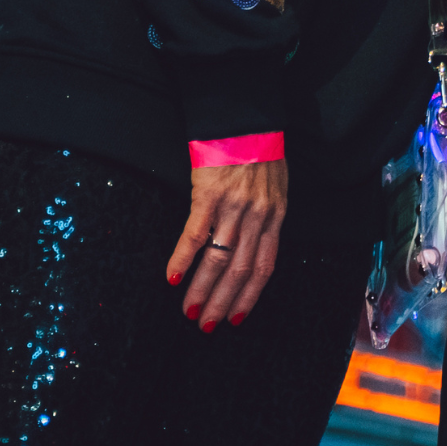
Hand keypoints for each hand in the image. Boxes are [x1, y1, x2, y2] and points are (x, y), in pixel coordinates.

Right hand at [166, 160, 290, 330]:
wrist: (245, 120)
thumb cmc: (259, 152)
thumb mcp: (275, 188)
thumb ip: (265, 218)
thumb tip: (253, 245)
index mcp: (275, 218)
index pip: (264, 267)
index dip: (250, 295)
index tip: (237, 317)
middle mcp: (257, 218)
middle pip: (241, 270)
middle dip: (223, 302)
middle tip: (206, 325)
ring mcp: (234, 208)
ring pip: (219, 259)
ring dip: (201, 289)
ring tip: (189, 311)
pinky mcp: (209, 196)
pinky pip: (195, 235)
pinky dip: (182, 259)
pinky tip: (171, 277)